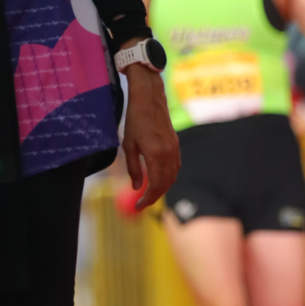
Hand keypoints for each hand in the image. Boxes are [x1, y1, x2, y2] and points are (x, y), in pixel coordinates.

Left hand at [120, 64, 179, 209]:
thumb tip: (136, 187)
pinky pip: (175, 167)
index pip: (155, 186)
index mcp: (155, 155)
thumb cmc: (135, 120)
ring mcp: (174, 149)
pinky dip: (168, 177)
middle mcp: (168, 154)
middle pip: (166, 184)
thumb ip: (133, 168)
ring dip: (162, 188)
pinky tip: (160, 179)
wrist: (149, 99)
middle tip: (142, 203)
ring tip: (149, 193)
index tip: (138, 206)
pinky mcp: (176, 144)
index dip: (147, 199)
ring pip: (173, 176)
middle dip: (154, 196)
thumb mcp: (129, 145)